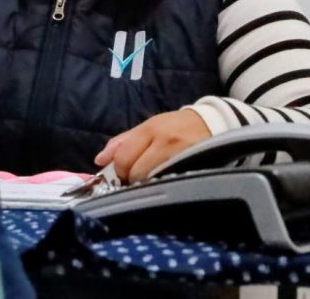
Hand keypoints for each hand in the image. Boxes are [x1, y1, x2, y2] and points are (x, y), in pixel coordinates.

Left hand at [94, 109, 210, 183]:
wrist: (210, 123)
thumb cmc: (174, 126)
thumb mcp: (147, 127)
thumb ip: (122, 142)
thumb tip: (99, 159)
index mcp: (149, 129)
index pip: (123, 158)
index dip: (119, 171)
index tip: (123, 174)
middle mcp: (164, 140)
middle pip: (136, 172)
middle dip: (132, 179)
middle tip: (137, 179)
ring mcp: (179, 154)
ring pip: (151, 180)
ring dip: (147, 184)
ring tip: (151, 180)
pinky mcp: (193, 166)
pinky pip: (170, 182)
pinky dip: (163, 185)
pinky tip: (164, 182)